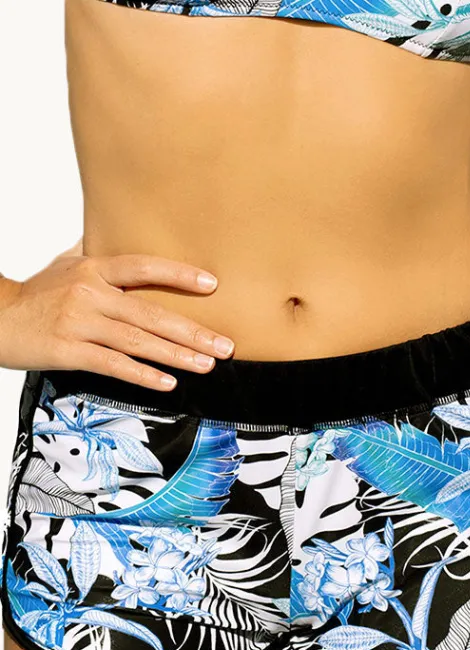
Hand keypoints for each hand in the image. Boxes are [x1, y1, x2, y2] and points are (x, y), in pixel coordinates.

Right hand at [0, 239, 234, 390]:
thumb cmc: (35, 295)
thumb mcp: (65, 266)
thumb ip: (98, 256)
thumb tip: (122, 236)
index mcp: (93, 269)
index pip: (143, 267)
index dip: (179, 275)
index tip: (211, 285)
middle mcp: (90, 293)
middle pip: (151, 312)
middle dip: (193, 331)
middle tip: (224, 345)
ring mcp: (79, 322)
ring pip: (138, 341)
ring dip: (176, 355)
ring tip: (206, 365)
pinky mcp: (68, 350)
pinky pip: (113, 365)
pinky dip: (142, 375)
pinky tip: (166, 383)